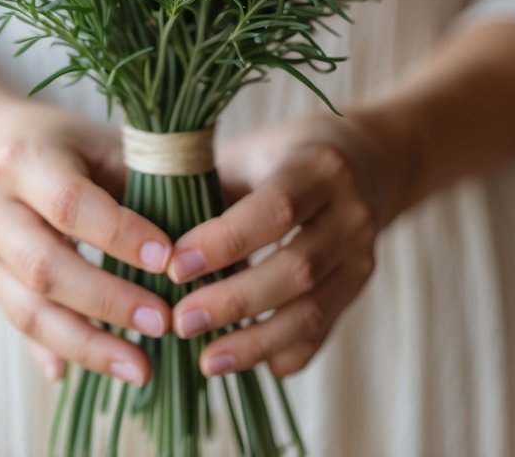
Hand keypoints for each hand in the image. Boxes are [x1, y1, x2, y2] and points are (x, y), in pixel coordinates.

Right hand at [0, 100, 172, 386]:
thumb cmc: (68, 144)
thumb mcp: (103, 144)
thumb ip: (143, 184)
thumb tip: (203, 243)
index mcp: (23, 160)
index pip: (70, 204)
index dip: (119, 235)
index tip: (168, 260)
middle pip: (45, 267)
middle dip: (108, 301)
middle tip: (165, 322)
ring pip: (30, 311)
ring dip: (90, 346)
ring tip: (144, 368)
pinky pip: (26, 329)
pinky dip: (66, 352)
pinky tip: (106, 370)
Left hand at [168, 113, 387, 378]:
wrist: (365, 159)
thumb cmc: (283, 154)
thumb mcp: (249, 153)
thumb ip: (209, 187)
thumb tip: (150, 239)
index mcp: (318, 166)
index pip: (275, 210)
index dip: (224, 242)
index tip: (173, 267)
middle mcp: (351, 211)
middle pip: (296, 269)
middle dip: (235, 301)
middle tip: (181, 322)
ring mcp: (362, 253)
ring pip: (313, 309)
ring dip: (256, 341)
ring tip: (207, 360)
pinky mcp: (360, 285)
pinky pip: (323, 328)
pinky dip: (284, 351)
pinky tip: (247, 362)